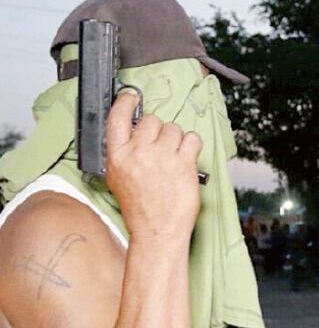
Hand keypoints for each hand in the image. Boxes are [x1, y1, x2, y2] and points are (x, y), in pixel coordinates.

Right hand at [104, 91, 202, 241]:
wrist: (157, 230)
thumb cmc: (140, 210)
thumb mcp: (117, 180)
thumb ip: (123, 155)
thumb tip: (132, 137)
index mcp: (117, 156)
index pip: (117, 117)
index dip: (125, 102)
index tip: (132, 97)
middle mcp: (138, 153)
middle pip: (152, 121)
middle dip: (159, 131)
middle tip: (162, 148)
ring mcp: (162, 157)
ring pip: (173, 129)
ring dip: (177, 140)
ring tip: (174, 159)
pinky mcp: (183, 163)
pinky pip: (192, 139)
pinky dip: (192, 145)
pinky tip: (187, 158)